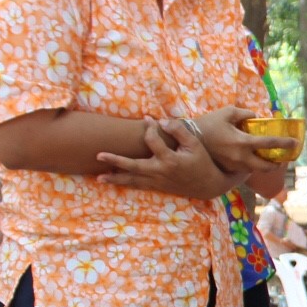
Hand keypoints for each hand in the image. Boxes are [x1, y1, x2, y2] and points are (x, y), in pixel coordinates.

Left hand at [97, 120, 238, 198]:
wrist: (208, 185)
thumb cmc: (202, 162)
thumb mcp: (195, 144)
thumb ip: (179, 131)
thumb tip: (161, 121)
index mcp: (170, 160)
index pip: (152, 141)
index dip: (149, 128)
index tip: (148, 120)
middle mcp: (160, 172)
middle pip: (134, 166)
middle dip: (116, 160)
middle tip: (99, 155)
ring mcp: (158, 182)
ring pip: (133, 180)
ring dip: (115, 178)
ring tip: (99, 177)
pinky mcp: (157, 187)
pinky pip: (138, 186)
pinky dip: (125, 183)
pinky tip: (113, 182)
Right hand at [193, 106, 292, 177]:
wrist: (188, 139)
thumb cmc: (208, 123)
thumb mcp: (227, 112)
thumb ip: (245, 114)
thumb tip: (256, 117)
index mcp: (243, 142)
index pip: (269, 143)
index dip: (285, 143)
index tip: (296, 143)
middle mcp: (241, 158)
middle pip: (266, 167)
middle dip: (277, 164)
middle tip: (281, 158)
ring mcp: (234, 166)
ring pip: (255, 169)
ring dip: (263, 165)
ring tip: (267, 156)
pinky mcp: (228, 169)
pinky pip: (245, 170)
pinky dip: (251, 165)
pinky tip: (251, 158)